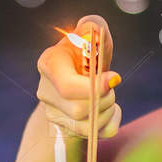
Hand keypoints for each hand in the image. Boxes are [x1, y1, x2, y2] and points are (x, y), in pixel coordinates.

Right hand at [37, 14, 120, 139]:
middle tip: (111, 85)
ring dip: (108, 109)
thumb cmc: (86, 53)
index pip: (68, 87)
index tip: (116, 78)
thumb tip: (95, 30)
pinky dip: (111, 122)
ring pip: (87, 126)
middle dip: (105, 98)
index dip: (95, 87)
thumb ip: (94, 27)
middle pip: (79, 109)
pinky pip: (98, 135)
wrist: (76, 78)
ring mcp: (54, 113)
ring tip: (109, 95)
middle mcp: (45, 91)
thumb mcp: (90, 36)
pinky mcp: (67, 129)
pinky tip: (109, 109)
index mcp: (48, 64)